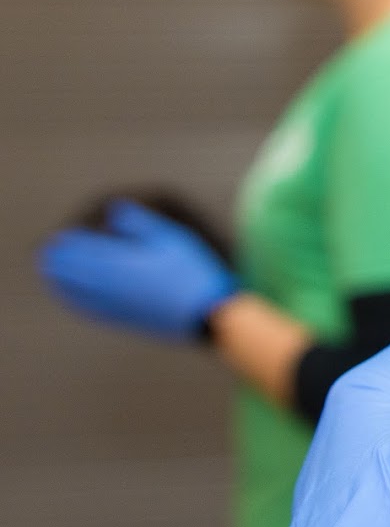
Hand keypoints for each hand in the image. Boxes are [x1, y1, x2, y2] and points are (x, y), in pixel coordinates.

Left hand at [39, 201, 237, 340]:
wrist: (202, 311)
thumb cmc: (189, 271)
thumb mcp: (169, 236)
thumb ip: (137, 222)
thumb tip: (114, 209)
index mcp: (116, 262)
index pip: (79, 250)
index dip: (67, 242)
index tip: (60, 236)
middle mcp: (106, 284)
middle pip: (68, 272)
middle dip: (57, 260)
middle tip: (50, 251)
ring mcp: (111, 303)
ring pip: (71, 292)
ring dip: (59, 280)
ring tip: (51, 271)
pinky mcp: (119, 317)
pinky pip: (85, 309)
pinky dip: (71, 300)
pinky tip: (71, 298)